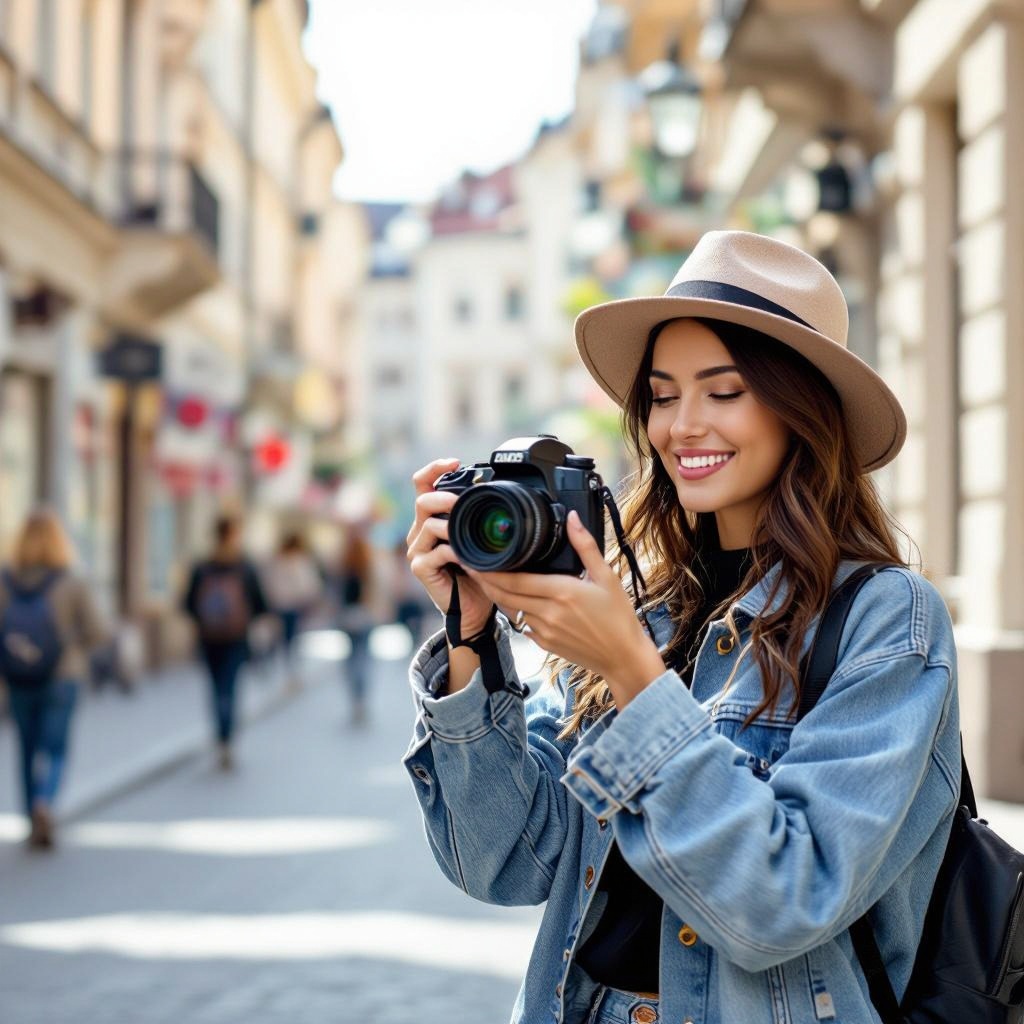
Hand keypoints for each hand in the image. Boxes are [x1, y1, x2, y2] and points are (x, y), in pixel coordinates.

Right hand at [406, 459, 495, 636]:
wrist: (474, 610)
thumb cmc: (478, 573)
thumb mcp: (479, 539)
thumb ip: (477, 518)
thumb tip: (495, 491)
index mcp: (431, 518)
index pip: (422, 484)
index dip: (434, 469)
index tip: (454, 462)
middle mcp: (419, 532)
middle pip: (422, 500)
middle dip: (443, 497)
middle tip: (462, 501)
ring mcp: (417, 550)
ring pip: (428, 524)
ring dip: (450, 525)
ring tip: (468, 531)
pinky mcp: (420, 568)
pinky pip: (435, 552)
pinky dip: (453, 551)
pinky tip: (466, 556)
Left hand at [466, 511, 664, 706]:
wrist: (623, 657)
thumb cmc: (618, 617)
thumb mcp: (607, 577)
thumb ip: (586, 546)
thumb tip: (571, 518)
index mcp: (561, 592)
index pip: (515, 580)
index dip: (491, 572)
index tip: (476, 561)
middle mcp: (548, 612)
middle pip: (505, 596)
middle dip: (485, 582)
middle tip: (472, 568)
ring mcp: (544, 631)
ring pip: (513, 610)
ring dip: (502, 597)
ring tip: (493, 582)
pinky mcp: (545, 644)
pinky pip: (524, 625)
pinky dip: (519, 613)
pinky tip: (522, 604)